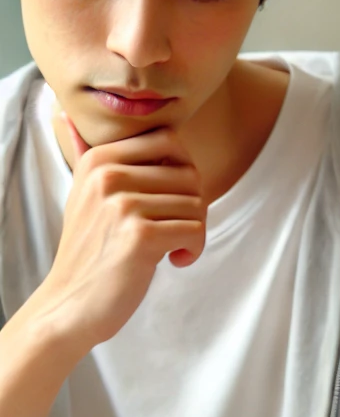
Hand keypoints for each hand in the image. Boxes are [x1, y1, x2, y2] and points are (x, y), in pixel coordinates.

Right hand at [33, 117, 205, 350]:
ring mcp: (123, 206)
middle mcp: (108, 177)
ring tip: (171, 247)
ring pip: (198, 204)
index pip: (170, 139)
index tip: (172, 198)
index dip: (184, 170)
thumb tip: (66, 113)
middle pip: (190, 173)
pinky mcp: (140, 237)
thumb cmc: (90, 249)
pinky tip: (174, 260)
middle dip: (194, 204)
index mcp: (98, 160)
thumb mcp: (82, 194)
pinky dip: (193, 250)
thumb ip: (88, 156)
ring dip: (195, 231)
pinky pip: (195, 231)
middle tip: (175, 228)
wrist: (72, 303)